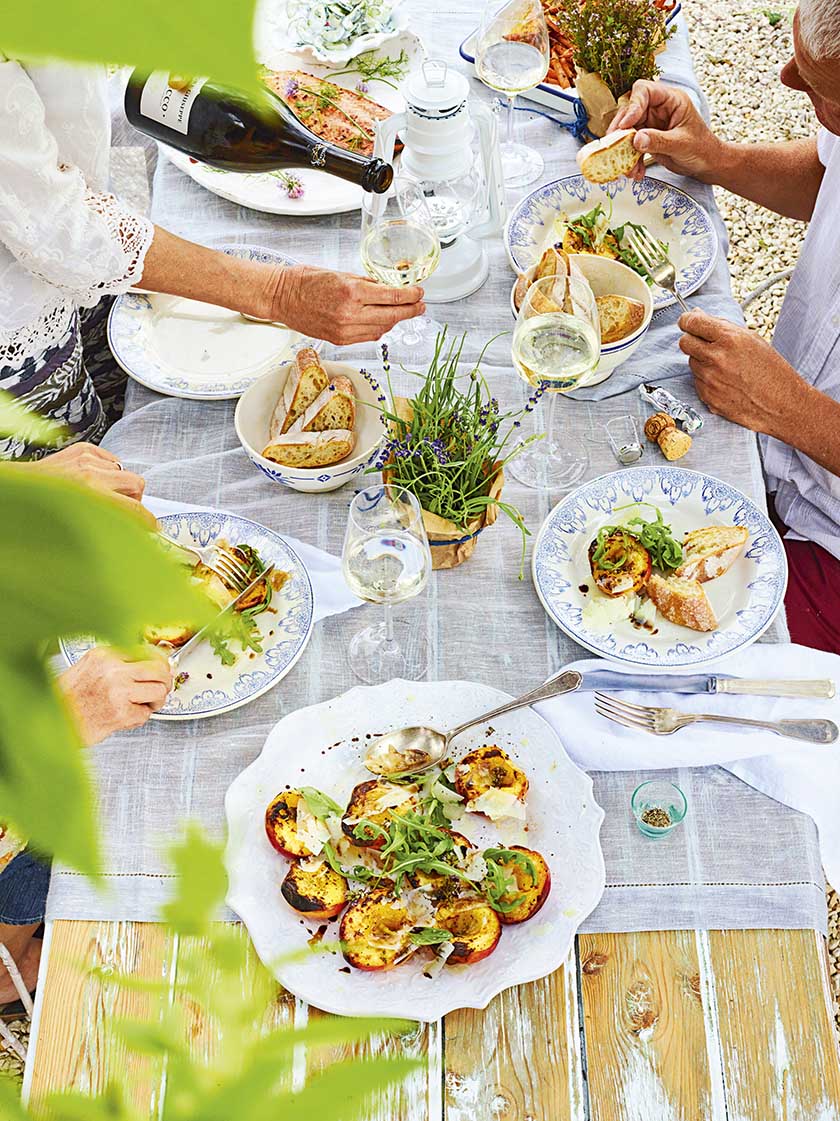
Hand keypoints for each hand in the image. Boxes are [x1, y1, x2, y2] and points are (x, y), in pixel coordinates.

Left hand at [31, 443, 156, 527]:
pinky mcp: (82, 449)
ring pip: (124, 471)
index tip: (151, 527)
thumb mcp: (80, 523)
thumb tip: (131, 529)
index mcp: (91, 497)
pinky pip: (111, 459)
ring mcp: (86, 459)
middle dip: (134, 499)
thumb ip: (110, 523)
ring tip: (103, 493)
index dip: (148, 521)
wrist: (18, 490)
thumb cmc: (43, 510)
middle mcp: (90, 475)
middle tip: (123, 508)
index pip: (135, 510)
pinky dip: (107, 470)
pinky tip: (95, 479)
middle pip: (137, 484)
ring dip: (119, 484)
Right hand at [58, 648, 172, 745]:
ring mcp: (119, 691)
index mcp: (105, 655)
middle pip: (160, 668)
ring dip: (156, 700)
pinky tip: (126, 716)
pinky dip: (140, 717)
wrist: (56, 721)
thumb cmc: (70, 697)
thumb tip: (152, 661)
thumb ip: (118, 662)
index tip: (163, 668)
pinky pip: (146, 713)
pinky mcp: (122, 713)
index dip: (160, 662)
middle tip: (162, 688)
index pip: (147, 651)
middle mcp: (113, 670)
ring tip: (144, 704)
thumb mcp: (91, 667)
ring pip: (160, 690)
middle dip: (166, 680)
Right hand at [267, 264, 424, 344]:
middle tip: (421, 306)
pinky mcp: (340, 340)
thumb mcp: (339, 273)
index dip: (411, 296)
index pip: (393, 297)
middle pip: (393, 316)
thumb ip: (365, 283)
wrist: (282, 297)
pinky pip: (368, 336)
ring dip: (394, 320)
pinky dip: (378, 328)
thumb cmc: (305, 281)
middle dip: (410, 311)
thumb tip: (386, 288)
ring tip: (401, 312)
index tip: (420, 293)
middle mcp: (350, 314)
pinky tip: (381, 321)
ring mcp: (345, 330)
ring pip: (382, 329)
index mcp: (352, 292)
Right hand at [609, 80, 723, 182]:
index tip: (626, 125)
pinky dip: (631, 160)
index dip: (632, 105)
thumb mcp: (681, 144)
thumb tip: (636, 139)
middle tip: (613, 146)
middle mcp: (658, 108)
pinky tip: (635, 172)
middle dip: (621, 130)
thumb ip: (659, 140)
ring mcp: (651, 123)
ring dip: (624, 150)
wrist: (706, 164)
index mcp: (670, 100)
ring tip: (627, 168)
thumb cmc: (702, 148)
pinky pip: (632, 146)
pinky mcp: (647, 139)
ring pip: (628, 131)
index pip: (645, 91)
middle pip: (630, 111)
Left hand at [678, 309, 809, 436]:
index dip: (687, 320)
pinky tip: (726, 381)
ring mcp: (710, 379)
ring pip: (691, 362)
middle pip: (685, 342)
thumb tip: (697, 316)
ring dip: (702, 361)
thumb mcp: (752, 340)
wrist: (782, 404)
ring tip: (726, 367)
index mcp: (729, 339)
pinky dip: (707, 379)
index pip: (692, 323)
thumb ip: (722, 327)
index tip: (686, 321)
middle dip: (692, 339)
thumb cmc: (771, 371)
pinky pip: (697, 381)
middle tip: (704, 342)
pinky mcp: (707, 397)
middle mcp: (716, 359)